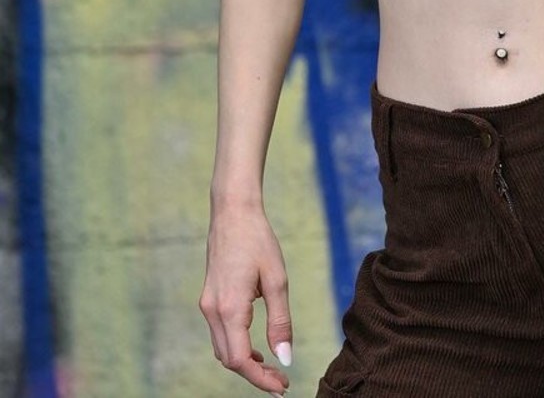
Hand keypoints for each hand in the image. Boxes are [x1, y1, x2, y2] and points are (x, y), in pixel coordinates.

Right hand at [200, 204, 292, 393]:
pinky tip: (256, 347)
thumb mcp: (277, 279)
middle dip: (254, 376)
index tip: (282, 387)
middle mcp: (212, 311)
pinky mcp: (208, 299)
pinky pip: (220, 334)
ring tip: (272, 368)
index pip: (241, 360)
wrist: (233, 213)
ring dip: (244, 364)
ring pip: (222, 350)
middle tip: (281, 382)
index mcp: (229, 308)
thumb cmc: (258, 241)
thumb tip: (286, 358)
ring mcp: (207, 305)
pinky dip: (236, 347)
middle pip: (229, 360)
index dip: (260, 379)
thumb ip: (281, 321)